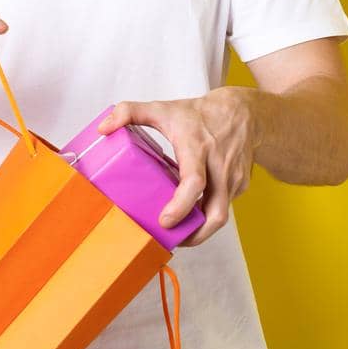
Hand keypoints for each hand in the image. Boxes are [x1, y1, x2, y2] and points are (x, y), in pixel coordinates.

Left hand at [94, 87, 256, 245]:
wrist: (244, 112)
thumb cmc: (199, 113)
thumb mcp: (162, 108)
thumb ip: (129, 113)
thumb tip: (103, 128)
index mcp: (197, 148)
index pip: (194, 182)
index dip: (180, 207)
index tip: (164, 220)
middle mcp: (219, 166)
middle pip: (216, 213)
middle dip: (196, 235)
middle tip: (173, 240)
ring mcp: (233, 178)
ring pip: (221, 216)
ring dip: (201, 229)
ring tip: (181, 232)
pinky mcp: (240, 186)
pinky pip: (224, 206)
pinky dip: (209, 214)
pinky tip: (194, 210)